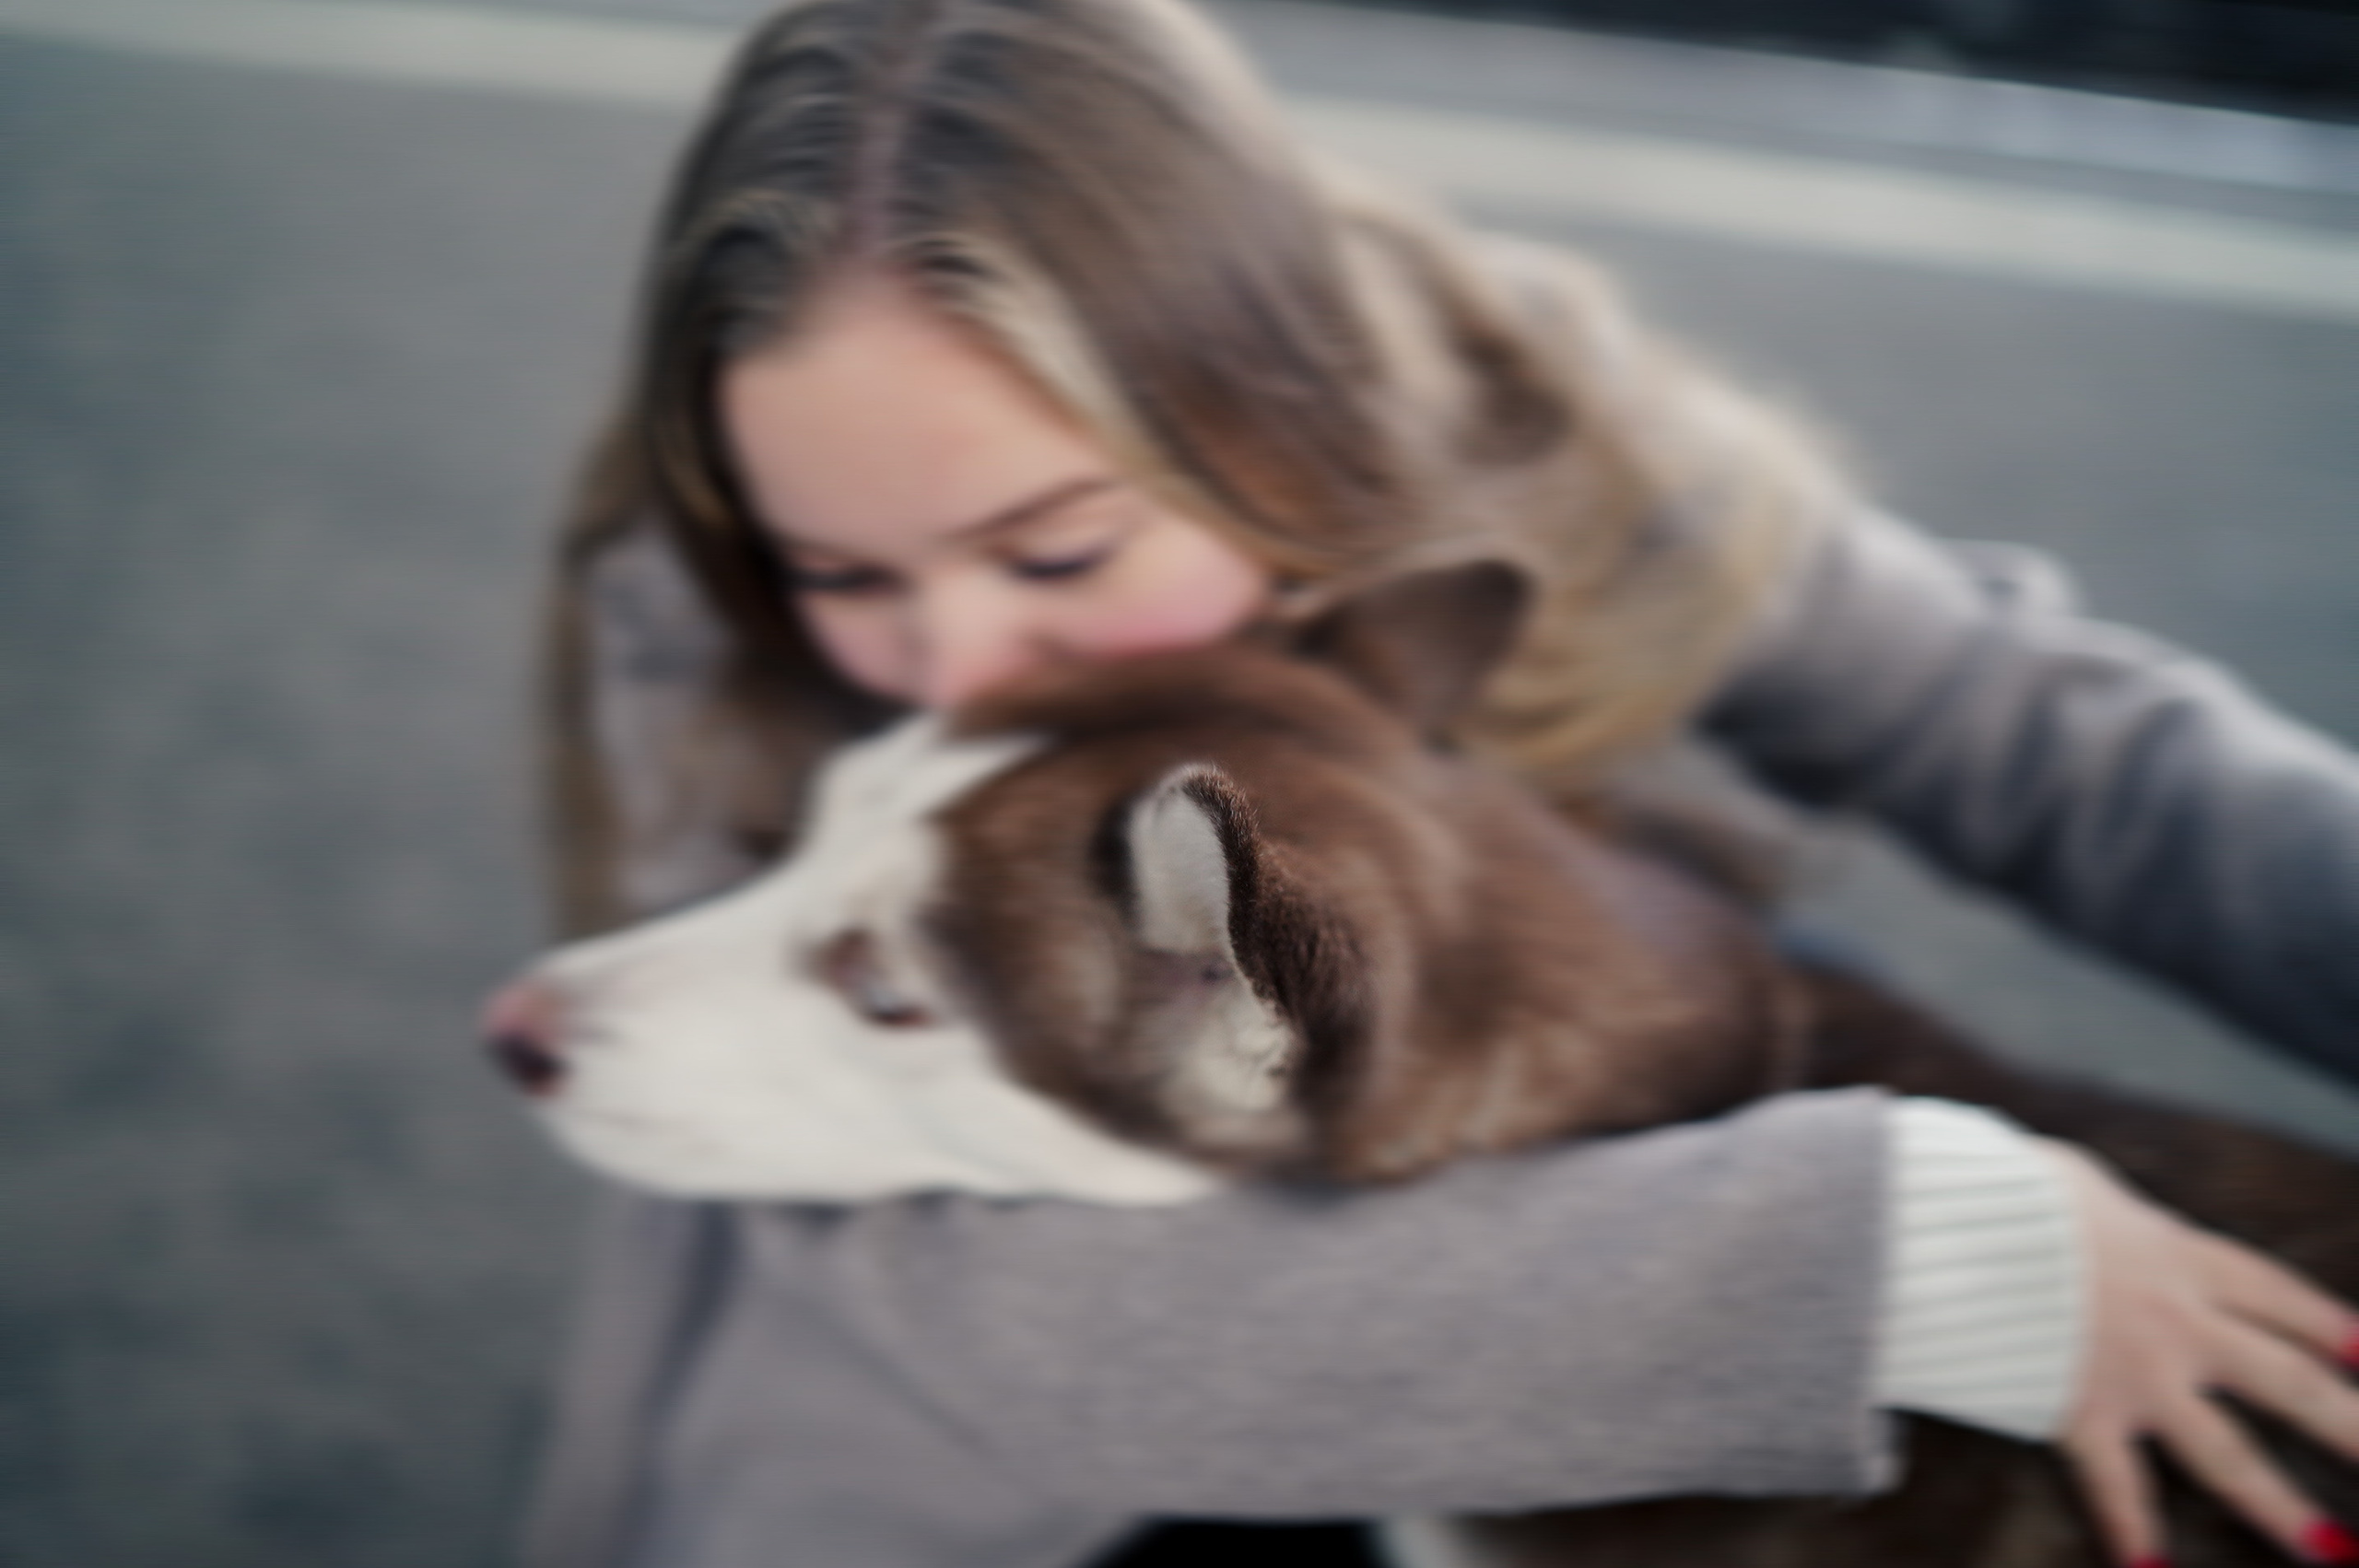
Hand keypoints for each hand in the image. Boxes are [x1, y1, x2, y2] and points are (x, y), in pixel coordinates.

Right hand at [2042, 1140, 2358, 1565]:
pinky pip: (2115, 1483)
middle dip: (2350, 1427)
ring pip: (2229, 1455)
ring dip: (2282, 1507)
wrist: (1959, 1232)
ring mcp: (2137, 1377)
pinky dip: (2128, 1529)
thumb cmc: (2009, 1191)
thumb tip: (2104, 1213)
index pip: (2276, 1294)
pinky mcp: (2081, 1412)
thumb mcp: (2075, 1181)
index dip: (2326, 1322)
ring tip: (2331, 1549)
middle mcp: (2179, 1324)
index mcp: (2180, 1257)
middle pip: (2289, 1383)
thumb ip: (2110, 1212)